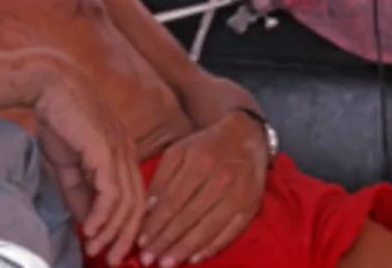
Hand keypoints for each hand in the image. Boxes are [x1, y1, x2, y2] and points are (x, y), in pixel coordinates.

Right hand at [33, 56, 144, 265]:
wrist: (48, 84)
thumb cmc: (57, 118)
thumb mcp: (68, 163)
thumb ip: (78, 191)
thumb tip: (86, 221)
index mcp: (123, 151)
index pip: (135, 195)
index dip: (127, 225)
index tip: (113, 248)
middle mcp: (128, 151)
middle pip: (138, 204)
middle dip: (127, 236)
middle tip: (114, 260)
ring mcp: (120, 150)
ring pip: (127, 202)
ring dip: (113, 231)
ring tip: (99, 250)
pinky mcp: (106, 150)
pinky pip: (112, 193)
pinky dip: (103, 216)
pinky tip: (91, 229)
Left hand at [138, 113, 267, 266]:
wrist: (245, 137)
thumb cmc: (204, 146)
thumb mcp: (178, 152)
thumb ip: (162, 178)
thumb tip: (148, 210)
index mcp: (199, 162)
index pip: (173, 200)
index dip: (156, 223)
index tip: (140, 241)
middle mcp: (221, 179)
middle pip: (189, 217)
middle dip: (166, 241)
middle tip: (148, 259)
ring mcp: (238, 195)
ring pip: (208, 228)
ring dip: (185, 249)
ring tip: (167, 263)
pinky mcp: (251, 207)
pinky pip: (230, 232)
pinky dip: (212, 247)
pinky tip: (194, 258)